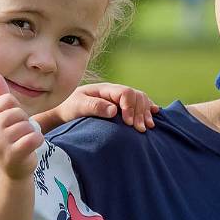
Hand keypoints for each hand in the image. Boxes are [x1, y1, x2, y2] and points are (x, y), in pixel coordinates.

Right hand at [0, 70, 43, 179]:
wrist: (10, 170)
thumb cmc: (8, 139)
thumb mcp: (1, 116)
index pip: (8, 100)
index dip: (16, 109)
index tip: (12, 122)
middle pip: (19, 112)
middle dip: (25, 122)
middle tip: (19, 135)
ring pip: (27, 125)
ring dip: (31, 133)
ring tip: (22, 142)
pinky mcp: (12, 155)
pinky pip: (34, 138)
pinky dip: (38, 141)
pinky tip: (30, 147)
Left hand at [33, 83, 158, 132]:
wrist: (65, 110)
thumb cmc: (70, 108)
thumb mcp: (78, 106)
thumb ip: (94, 107)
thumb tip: (114, 110)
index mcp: (105, 89)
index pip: (125, 93)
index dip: (130, 107)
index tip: (129, 123)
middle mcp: (115, 92)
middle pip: (136, 96)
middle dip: (141, 112)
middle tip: (140, 129)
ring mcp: (119, 98)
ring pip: (141, 99)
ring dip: (146, 112)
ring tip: (148, 127)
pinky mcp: (122, 106)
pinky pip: (139, 104)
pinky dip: (148, 109)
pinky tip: (154, 114)